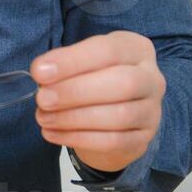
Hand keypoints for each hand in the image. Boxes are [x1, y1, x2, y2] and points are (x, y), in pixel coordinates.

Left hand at [31, 30, 165, 173]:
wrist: (114, 116)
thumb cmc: (93, 78)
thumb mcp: (82, 62)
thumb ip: (64, 64)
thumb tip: (42, 73)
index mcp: (136, 49)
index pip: (108, 50)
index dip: (72, 61)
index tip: (39, 72)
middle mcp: (152, 78)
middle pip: (122, 83)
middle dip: (75, 92)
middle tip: (42, 99)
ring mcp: (152, 111)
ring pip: (119, 116)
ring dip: (73, 118)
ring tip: (43, 117)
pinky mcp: (143, 139)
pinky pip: (113, 141)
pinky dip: (78, 138)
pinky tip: (53, 133)